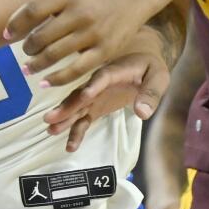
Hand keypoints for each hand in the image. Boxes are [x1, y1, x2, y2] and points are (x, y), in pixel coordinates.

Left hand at [5, 0, 152, 86]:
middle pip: (42, 36)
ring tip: (27, 68)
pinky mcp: (103, 51)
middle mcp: (79, 13)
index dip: (16, 24)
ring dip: (36, 64)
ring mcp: (92, 34)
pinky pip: (76, 70)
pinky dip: (57, 78)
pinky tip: (45, 82)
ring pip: (55, 54)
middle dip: (27, 47)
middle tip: (24, 51)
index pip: (34, 11)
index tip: (7, 34)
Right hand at [43, 47, 168, 151]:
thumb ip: (151, 93)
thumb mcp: (158, 77)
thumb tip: (142, 113)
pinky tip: (70, 147)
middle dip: (67, 106)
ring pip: (76, 107)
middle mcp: (98, 83)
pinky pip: (83, 119)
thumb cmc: (149, 68)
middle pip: (80, 94)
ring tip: (50, 130)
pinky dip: (76, 132)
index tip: (85, 97)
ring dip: (64, 118)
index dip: (93, 86)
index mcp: (114, 71)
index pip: (102, 78)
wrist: (141, 61)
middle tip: (50, 117)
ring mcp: (94, 96)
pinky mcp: (94, 107)